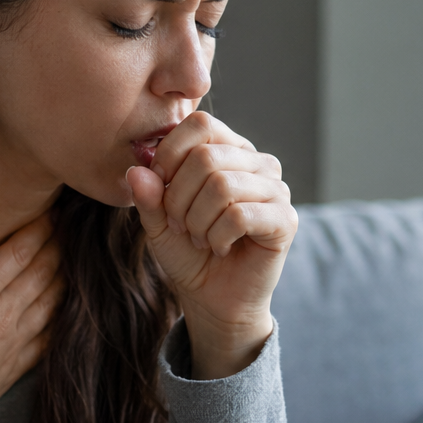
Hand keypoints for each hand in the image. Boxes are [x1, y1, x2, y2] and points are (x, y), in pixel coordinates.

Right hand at [0, 210, 62, 422]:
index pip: (20, 249)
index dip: (41, 225)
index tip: (54, 205)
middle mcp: (6, 313)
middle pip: (45, 268)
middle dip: (62, 241)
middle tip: (76, 220)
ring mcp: (17, 340)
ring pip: (56, 297)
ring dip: (69, 272)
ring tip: (82, 253)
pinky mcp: (21, 365)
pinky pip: (55, 333)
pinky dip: (69, 314)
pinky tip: (77, 306)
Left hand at [126, 111, 296, 379]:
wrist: (211, 298)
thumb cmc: (188, 252)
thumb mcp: (156, 222)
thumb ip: (147, 196)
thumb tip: (137, 170)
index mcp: (228, 150)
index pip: (200, 124)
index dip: (170, 154)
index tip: (158, 188)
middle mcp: (257, 163)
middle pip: (206, 157)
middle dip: (179, 198)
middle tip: (179, 225)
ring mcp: (276, 190)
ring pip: (222, 185)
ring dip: (197, 221)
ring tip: (200, 238)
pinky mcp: (285, 220)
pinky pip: (240, 215)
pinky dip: (218, 237)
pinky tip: (220, 248)